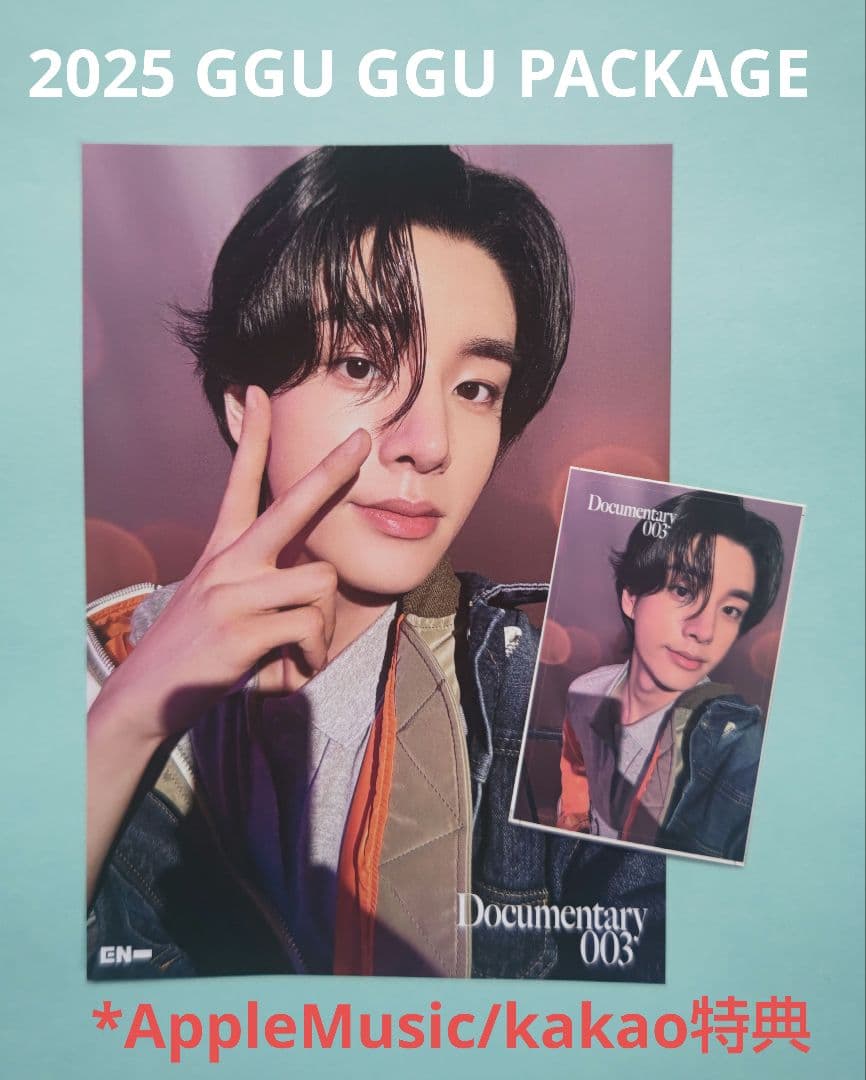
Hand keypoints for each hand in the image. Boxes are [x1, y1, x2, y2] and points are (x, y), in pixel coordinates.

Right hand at [94, 385, 370, 741]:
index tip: (258, 393)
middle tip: (362, 439)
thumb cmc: (199, 647)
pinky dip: (311, 658)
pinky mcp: (243, 630)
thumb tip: (314, 575)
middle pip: (292, 505)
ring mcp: (234, 593)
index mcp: (223, 548)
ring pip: (320, 583)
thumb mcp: (221, 599)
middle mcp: (229, 560)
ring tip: (303, 650)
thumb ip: (262, 579)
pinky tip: (289, 672)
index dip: (251, 436)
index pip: (240, 481)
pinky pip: (309, 630)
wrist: (149, 694)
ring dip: (324, 627)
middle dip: (331, 470)